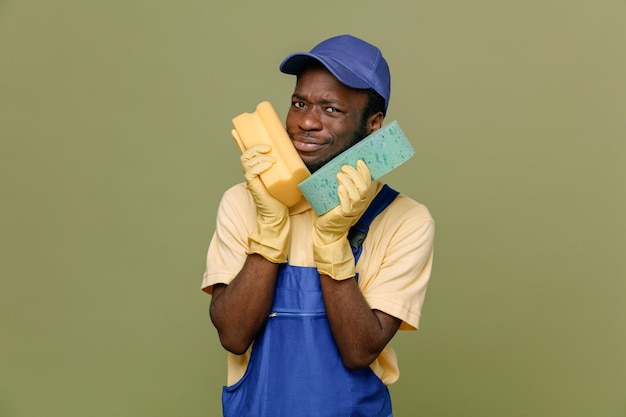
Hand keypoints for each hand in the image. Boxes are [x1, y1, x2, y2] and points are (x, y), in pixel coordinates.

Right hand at [241, 144, 289, 262]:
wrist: (278, 215)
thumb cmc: (283, 197)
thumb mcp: (286, 176)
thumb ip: (289, 166)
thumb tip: (302, 152)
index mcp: (257, 168)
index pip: (249, 152)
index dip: (246, 140)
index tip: (255, 133)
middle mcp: (251, 172)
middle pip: (246, 153)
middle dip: (255, 146)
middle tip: (269, 146)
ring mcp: (251, 179)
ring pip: (247, 160)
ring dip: (259, 155)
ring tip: (271, 155)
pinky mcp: (253, 186)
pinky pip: (250, 171)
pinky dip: (259, 165)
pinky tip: (269, 164)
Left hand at [313, 160, 374, 279]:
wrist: (327, 228)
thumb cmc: (333, 209)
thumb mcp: (340, 194)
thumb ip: (344, 183)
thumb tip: (341, 167)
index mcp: (361, 196)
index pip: (368, 181)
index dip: (365, 171)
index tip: (358, 161)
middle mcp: (360, 203)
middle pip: (363, 186)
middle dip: (355, 174)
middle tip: (344, 167)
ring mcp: (353, 210)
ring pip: (356, 194)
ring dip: (348, 182)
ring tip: (339, 175)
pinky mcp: (344, 215)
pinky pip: (347, 203)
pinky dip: (344, 194)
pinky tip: (339, 188)